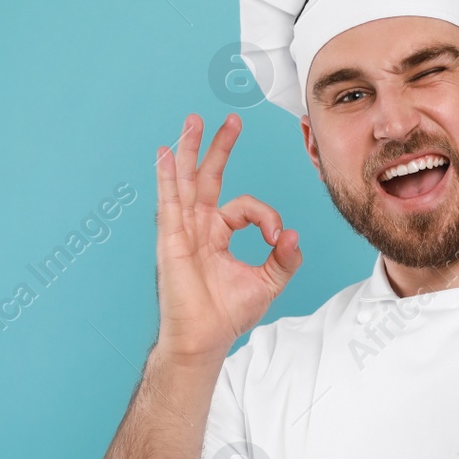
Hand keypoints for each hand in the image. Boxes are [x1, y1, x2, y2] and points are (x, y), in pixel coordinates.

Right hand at [154, 112, 301, 361]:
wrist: (204, 338)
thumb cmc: (228, 314)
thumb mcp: (267, 282)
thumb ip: (284, 258)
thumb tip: (294, 235)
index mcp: (218, 234)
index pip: (243, 207)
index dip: (266, 216)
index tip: (277, 237)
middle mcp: (198, 227)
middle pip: (207, 178)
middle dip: (218, 148)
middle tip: (231, 120)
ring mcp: (183, 231)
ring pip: (186, 182)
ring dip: (190, 150)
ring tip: (193, 121)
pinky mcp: (171, 240)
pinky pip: (169, 202)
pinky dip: (167, 178)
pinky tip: (165, 155)